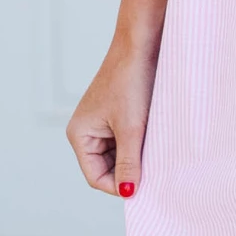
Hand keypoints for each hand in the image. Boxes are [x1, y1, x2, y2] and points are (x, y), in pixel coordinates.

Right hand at [65, 38, 157, 196]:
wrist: (142, 41)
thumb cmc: (131, 80)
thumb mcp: (131, 127)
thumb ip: (129, 162)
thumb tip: (128, 193)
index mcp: (79, 134)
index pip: (96, 176)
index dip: (118, 185)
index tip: (144, 188)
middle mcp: (87, 130)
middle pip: (107, 167)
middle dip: (128, 170)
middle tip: (154, 171)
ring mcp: (103, 121)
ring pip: (120, 153)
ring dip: (137, 155)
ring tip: (155, 149)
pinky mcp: (119, 112)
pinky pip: (127, 138)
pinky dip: (140, 142)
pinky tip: (155, 138)